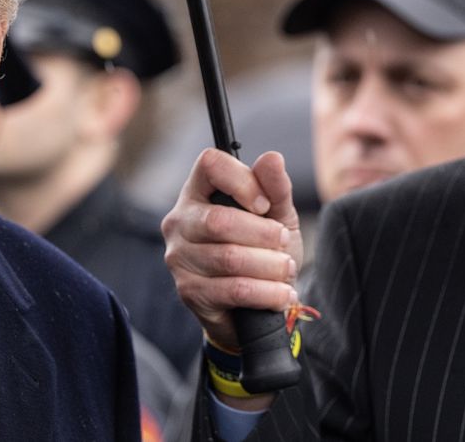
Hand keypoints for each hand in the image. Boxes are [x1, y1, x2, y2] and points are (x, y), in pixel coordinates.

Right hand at [162, 149, 302, 352]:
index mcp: (197, 193)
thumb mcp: (276, 217)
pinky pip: (234, 289)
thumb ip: (275, 188)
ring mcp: (178, 257)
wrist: (254, 306)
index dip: (242, 180)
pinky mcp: (188, 291)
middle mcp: (179, 221)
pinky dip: (267, 293)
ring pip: (229, 258)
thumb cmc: (261, 252)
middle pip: (219, 220)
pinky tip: (281, 294)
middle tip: (284, 244)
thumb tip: (272, 158)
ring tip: (286, 270)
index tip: (264, 204)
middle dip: (264, 235)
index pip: (209, 165)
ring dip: (271, 267)